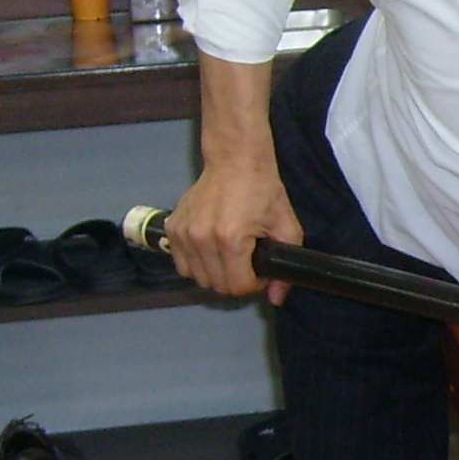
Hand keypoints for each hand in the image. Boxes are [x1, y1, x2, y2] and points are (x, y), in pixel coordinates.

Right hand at [163, 159, 303, 301]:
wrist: (235, 161)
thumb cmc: (263, 191)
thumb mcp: (286, 227)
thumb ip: (285, 266)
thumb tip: (276, 299)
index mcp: (230, 240)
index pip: (237, 286)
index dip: (254, 284)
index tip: (260, 269)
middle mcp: (202, 239)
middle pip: (217, 285)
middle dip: (236, 280)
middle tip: (247, 261)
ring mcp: (183, 234)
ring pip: (198, 278)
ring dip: (216, 273)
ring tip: (230, 254)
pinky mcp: (172, 229)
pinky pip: (182, 265)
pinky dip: (197, 264)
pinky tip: (211, 250)